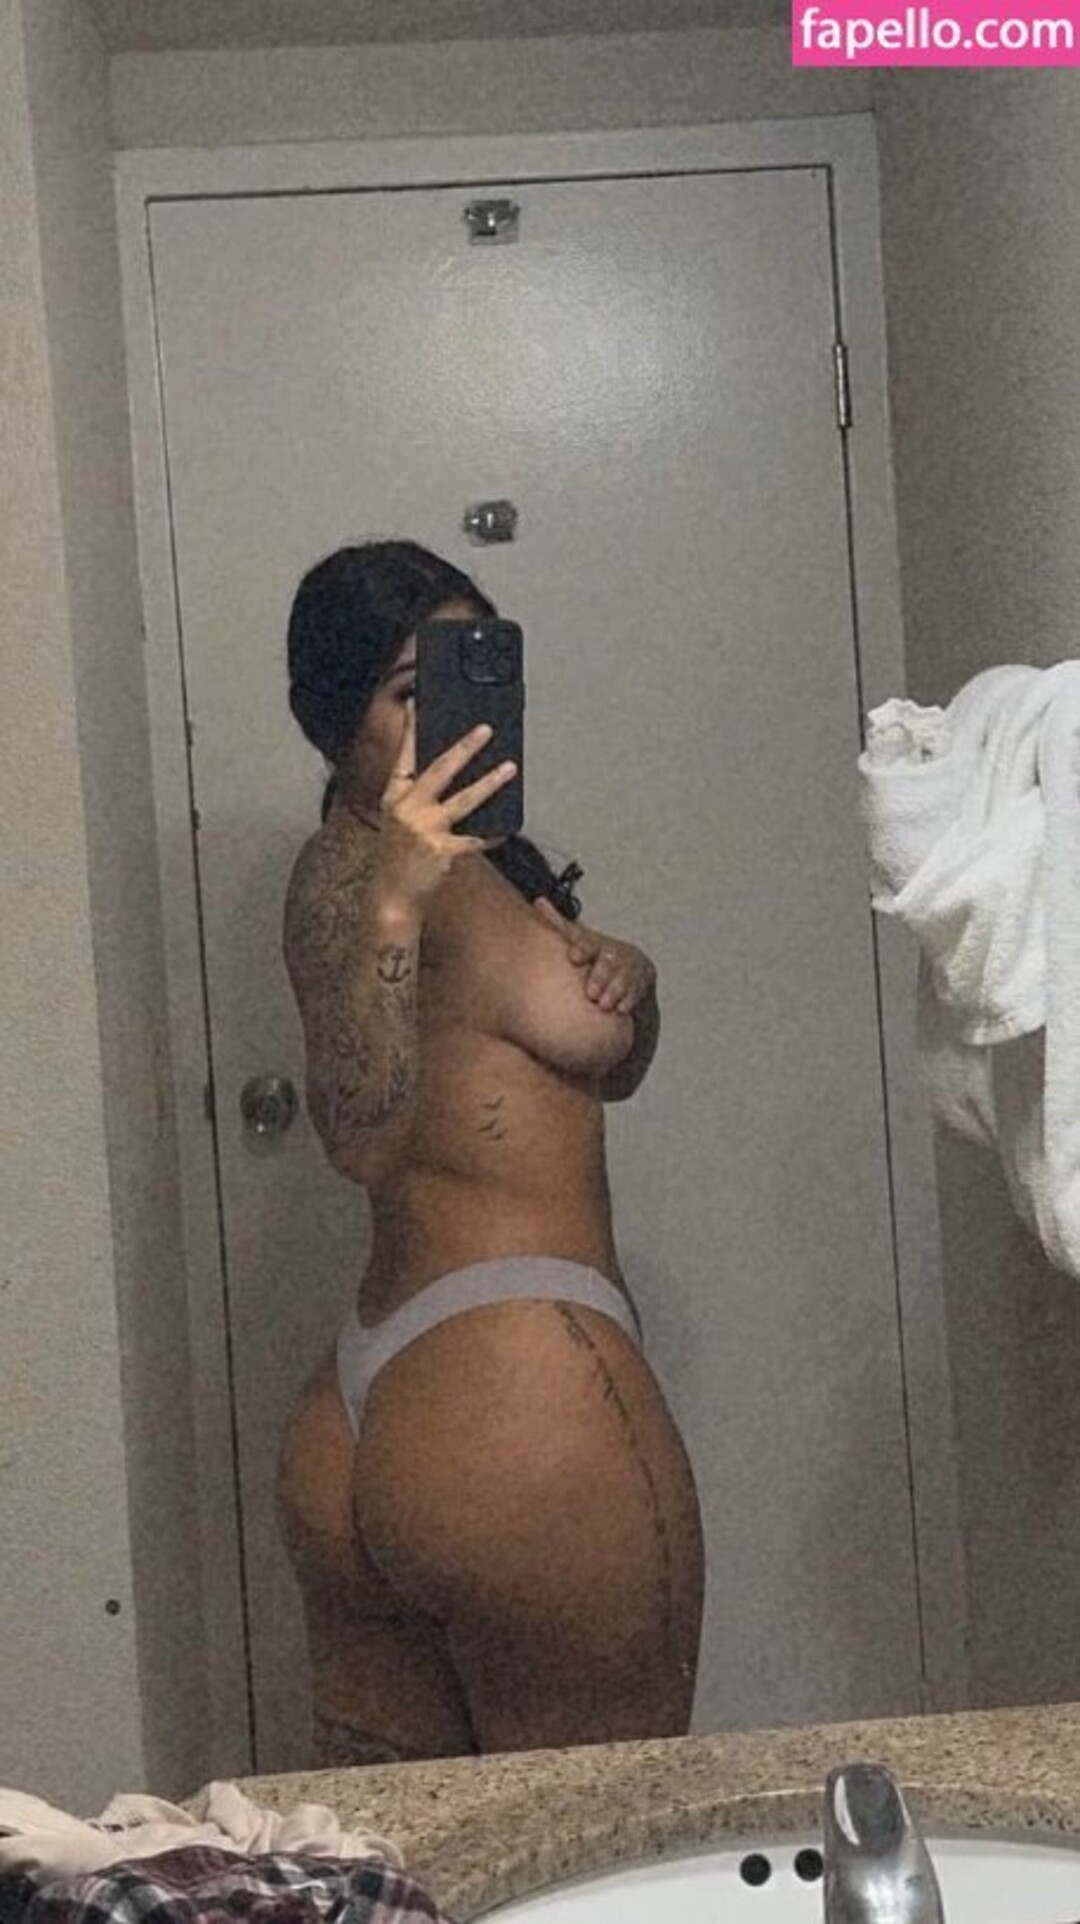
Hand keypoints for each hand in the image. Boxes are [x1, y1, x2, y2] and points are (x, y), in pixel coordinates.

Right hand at [375, 707, 515, 906]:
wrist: (391, 895)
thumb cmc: (398, 857)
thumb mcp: (399, 821)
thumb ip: (418, 799)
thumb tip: (455, 776)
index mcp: (393, 798)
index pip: (402, 758)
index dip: (409, 731)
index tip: (417, 705)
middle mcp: (407, 810)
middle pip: (440, 770)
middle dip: (464, 747)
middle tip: (485, 729)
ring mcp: (425, 830)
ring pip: (464, 800)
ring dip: (490, 782)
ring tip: (510, 768)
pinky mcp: (442, 851)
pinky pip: (475, 838)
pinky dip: (492, 833)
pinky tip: (507, 827)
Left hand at [532, 897, 655, 1014]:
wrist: (633, 966)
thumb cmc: (597, 954)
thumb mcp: (580, 938)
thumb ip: (558, 924)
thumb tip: (538, 900)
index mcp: (595, 945)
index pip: (588, 944)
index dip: (581, 949)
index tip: (574, 956)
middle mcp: (613, 957)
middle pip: (606, 966)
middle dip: (599, 977)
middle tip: (590, 992)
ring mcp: (627, 972)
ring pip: (622, 982)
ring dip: (613, 992)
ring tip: (603, 1004)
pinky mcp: (639, 987)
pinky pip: (635, 995)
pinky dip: (628, 1002)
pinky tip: (621, 1009)